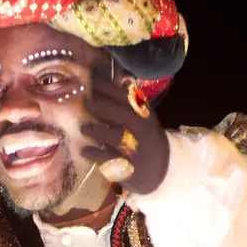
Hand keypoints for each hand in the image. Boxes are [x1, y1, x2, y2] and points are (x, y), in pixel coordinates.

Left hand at [81, 66, 170, 193]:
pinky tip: (84, 150)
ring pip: (115, 137)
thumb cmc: (146, 137)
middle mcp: (142, 130)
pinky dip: (95, 154)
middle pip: (122, 114)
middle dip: (101, 106)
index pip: (128, 96)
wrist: (162, 168)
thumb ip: (130, 101)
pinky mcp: (128, 168)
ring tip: (84, 128)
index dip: (109, 87)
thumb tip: (118, 77)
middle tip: (85, 102)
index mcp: (145, 115)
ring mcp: (136, 150)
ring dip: (97, 130)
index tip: (92, 80)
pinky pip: (109, 160)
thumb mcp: (143, 118)